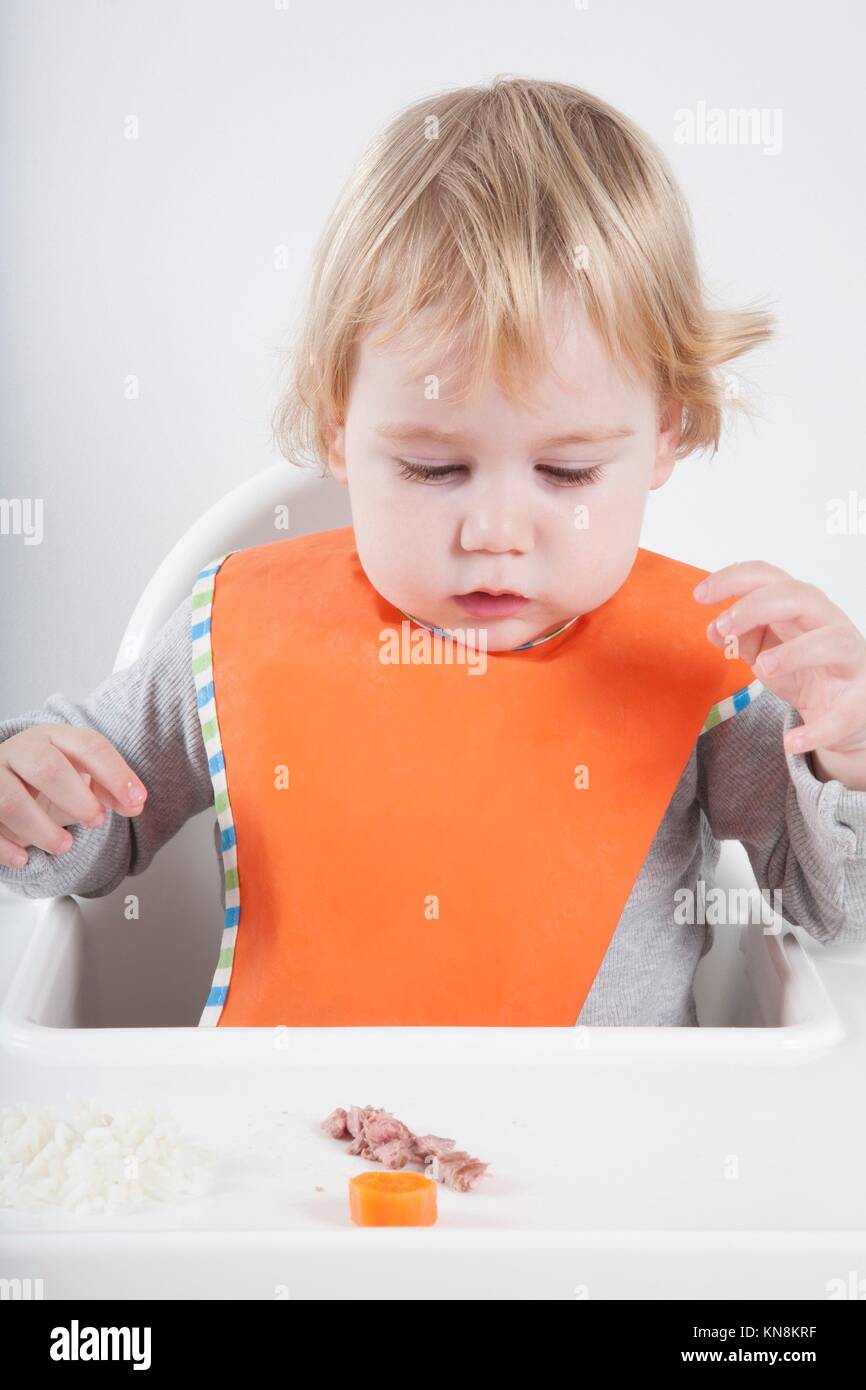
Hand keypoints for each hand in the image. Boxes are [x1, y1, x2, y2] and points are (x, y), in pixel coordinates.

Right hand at [0, 725, 147, 868]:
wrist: (5, 776)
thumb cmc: (47, 778)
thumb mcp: (81, 777)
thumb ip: (109, 790)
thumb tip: (135, 804)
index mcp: (55, 737)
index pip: (89, 746)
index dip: (116, 773)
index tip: (136, 800)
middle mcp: (21, 751)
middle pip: (47, 767)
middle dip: (76, 798)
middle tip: (96, 821)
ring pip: (10, 800)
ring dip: (41, 828)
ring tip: (64, 845)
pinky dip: (5, 846)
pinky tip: (23, 859)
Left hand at [693, 561, 865, 763]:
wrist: (850, 711)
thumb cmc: (807, 670)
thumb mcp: (767, 650)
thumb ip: (741, 637)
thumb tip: (714, 629)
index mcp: (802, 608)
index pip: (769, 577)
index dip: (734, 580)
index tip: (700, 595)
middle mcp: (829, 625)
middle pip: (801, 596)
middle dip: (757, 606)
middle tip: (723, 626)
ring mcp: (850, 661)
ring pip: (833, 642)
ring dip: (795, 652)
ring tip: (761, 667)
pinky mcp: (859, 703)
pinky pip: (842, 715)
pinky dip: (817, 730)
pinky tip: (791, 741)